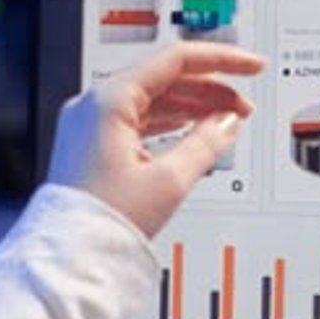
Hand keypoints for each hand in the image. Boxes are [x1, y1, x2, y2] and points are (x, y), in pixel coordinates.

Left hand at [49, 42, 265, 239]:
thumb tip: (228, 123)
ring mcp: (90, 124)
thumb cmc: (101, 222)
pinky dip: (171, 120)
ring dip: (193, 104)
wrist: (70, 258)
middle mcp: (93, 105)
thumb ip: (206, 144)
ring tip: (225, 118)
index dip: (220, 60)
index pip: (175, 60)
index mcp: (107, 101)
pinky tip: (192, 128)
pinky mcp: (92, 144)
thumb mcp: (168, 181)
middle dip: (210, 87)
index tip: (249, 66)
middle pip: (164, 77)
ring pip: (153, 98)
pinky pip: (139, 118)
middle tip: (242, 103)